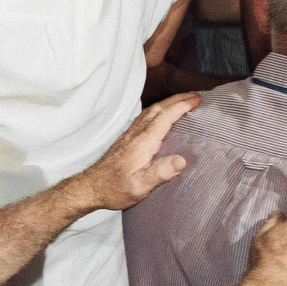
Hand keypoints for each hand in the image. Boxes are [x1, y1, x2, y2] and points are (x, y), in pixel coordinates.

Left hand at [74, 94, 197, 212]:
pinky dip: (158, 111)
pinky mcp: (126, 140)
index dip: (181, 107)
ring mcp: (130, 136)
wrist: (90, 188)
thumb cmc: (114, 189)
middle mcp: (136, 135)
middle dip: (177, 100)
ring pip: (150, 112)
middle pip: (158, 110)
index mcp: (142, 143)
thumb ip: (160, 173)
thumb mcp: (140, 186)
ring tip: (183, 101)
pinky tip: (162, 115)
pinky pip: (144, 118)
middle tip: (195, 95)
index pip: (164, 118)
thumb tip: (182, 160)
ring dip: (168, 103)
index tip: (196, 100)